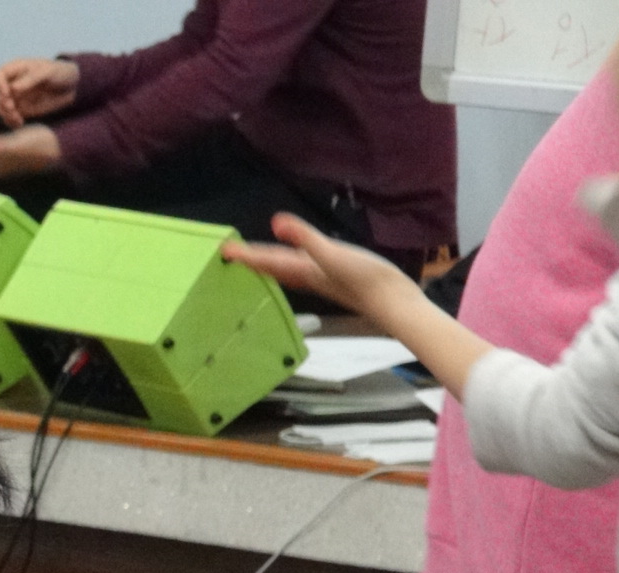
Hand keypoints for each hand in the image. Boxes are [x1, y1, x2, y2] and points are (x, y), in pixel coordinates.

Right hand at [0, 57, 78, 125]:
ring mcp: (15, 97)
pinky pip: (8, 117)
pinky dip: (10, 121)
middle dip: (1, 101)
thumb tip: (13, 88)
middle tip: (12, 108)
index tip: (8, 93)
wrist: (71, 87)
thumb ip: (31, 78)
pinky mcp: (19, 110)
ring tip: (18, 118)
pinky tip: (20, 123)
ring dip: (5, 113)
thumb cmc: (60, 73)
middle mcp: (12, 82)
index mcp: (17, 68)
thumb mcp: (48, 72)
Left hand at [224, 213, 492, 397]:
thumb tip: (276, 222)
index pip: (267, 261)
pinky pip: (306, 268)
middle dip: (253, 260)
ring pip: (288, 270)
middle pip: (273, 267)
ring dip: (270, 263)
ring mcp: (323, 279)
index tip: (223, 250)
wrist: (395, 303)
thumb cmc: (366, 279)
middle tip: (232, 255)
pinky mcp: (338, 278)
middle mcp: (308, 277)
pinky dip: (294, 262)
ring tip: (256, 259)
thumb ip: (306, 238)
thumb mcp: (333, 254)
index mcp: (303, 270)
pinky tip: (301, 260)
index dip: (245, 255)